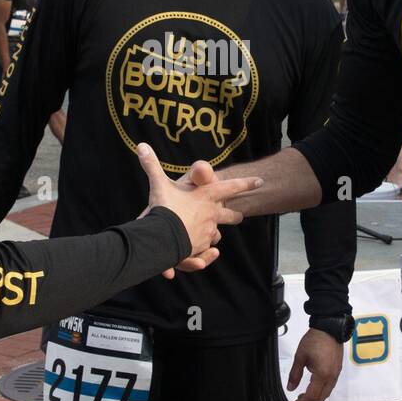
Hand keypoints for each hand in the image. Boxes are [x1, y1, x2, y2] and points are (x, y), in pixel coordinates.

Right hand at [135, 143, 261, 278]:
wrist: (163, 235)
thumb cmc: (164, 207)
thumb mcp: (159, 185)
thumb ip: (152, 165)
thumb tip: (141, 145)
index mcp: (207, 195)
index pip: (231, 187)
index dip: (246, 183)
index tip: (260, 181)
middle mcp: (212, 214)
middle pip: (230, 215)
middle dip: (234, 216)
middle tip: (239, 216)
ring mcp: (208, 232)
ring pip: (216, 234)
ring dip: (214, 234)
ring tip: (212, 237)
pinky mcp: (201, 247)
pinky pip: (204, 250)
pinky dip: (201, 252)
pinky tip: (197, 255)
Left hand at [288, 328, 342, 400]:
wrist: (330, 328)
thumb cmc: (315, 339)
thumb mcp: (300, 356)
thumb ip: (295, 374)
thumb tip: (290, 388)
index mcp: (322, 374)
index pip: (312, 396)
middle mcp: (331, 377)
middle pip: (321, 398)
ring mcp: (336, 374)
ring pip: (326, 393)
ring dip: (315, 398)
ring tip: (303, 396)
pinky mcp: (337, 370)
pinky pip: (330, 386)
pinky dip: (321, 391)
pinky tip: (313, 387)